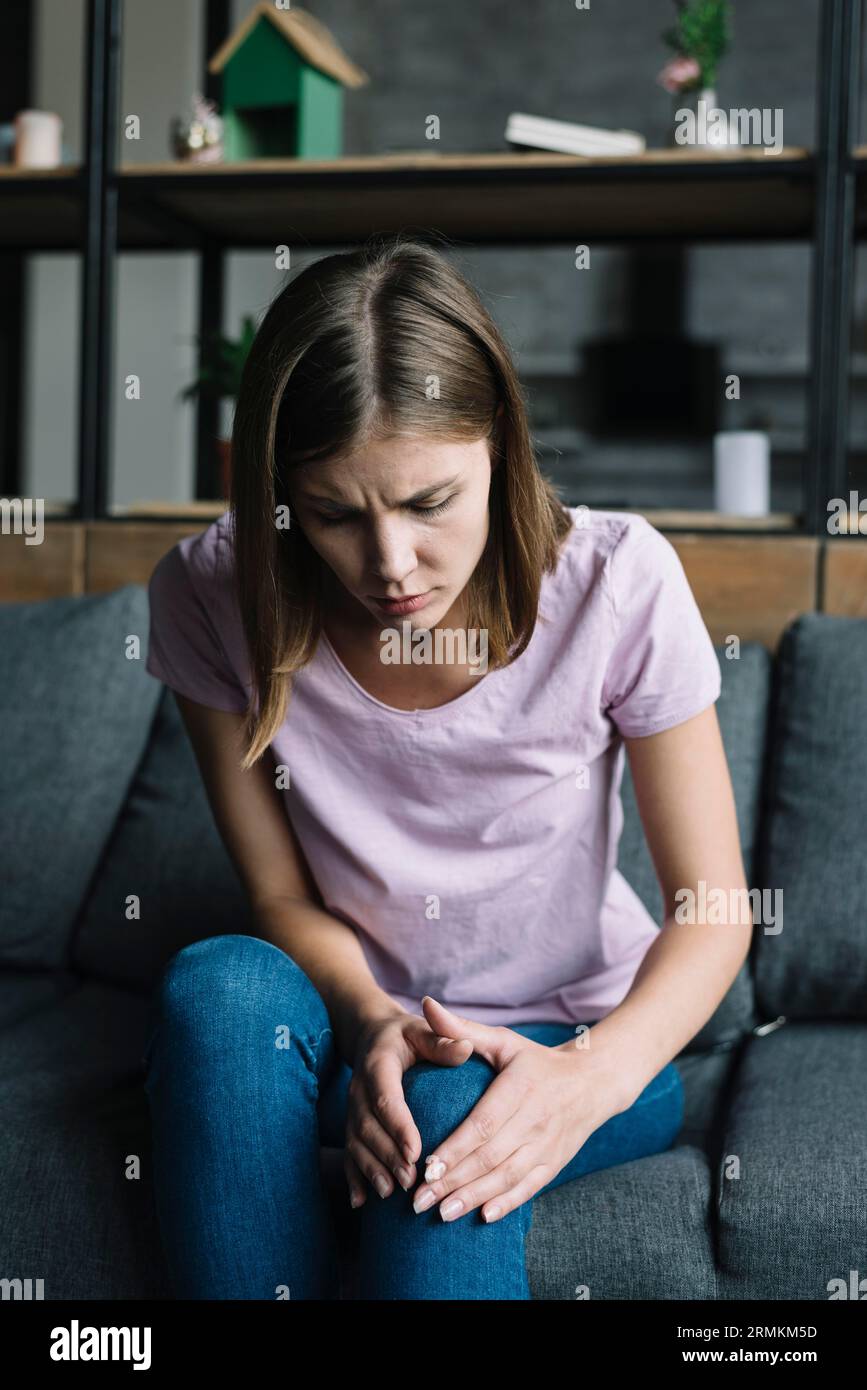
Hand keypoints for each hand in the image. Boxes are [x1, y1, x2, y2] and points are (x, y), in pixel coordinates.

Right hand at [344, 1009, 473, 1208]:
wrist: (373, 1035)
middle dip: (387, 1155)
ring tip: (390, 1193)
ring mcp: (352, 1108)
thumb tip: (466, 1047)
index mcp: (379, 1063)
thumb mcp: (424, 1031)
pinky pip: (348, 1152)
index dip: (398, 1124)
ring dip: (371, 1169)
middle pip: (368, 1126)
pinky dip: (352, 1178)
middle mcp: (359, 1088)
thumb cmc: (408, 1036)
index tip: (415, 1150)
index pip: (386, 1096)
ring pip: (356, 1143)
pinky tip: (361, 1202)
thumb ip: (442, 1041)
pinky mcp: (351, 1123)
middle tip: (410, 1181)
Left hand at [410, 997, 613, 1223]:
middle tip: (419, 1201)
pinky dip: (508, 1203)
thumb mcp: (502, 1040)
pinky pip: (531, 1187)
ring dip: (475, 1197)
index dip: (456, 1148)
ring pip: (509, 1176)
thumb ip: (461, 1029)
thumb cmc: (535, 1060)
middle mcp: (536, 1119)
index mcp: (520, 1087)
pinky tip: (483, 1217)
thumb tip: (425, 1004)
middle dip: (455, 1181)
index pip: (484, 1123)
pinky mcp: (556, 1162)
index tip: (426, 1167)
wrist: (593, 1080)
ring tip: (442, 1215)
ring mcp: (548, 1144)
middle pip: (491, 1156)